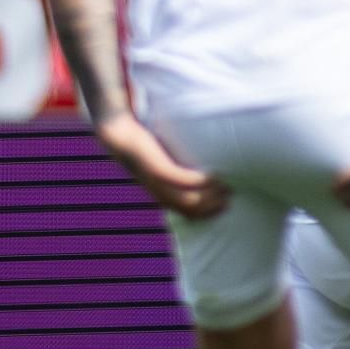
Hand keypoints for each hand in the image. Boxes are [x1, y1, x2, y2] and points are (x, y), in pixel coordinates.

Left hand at [97, 111, 228, 218]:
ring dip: (212, 196)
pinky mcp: (158, 170)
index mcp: (159, 195)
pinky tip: (214, 175)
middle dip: (213, 207)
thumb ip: (175, 171)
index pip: (187, 215)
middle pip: (192, 211)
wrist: (118, 133)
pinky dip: (202, 181)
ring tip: (227, 187)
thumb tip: (199, 173)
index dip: (208, 214)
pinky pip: (185, 182)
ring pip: (190, 201)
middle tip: (231, 198)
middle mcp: (158, 194)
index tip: (225, 207)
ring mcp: (157, 184)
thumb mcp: (160, 162)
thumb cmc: (143, 146)